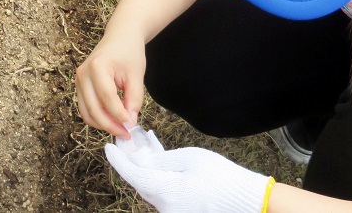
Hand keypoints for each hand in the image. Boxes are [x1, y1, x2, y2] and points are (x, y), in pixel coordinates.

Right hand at [76, 33, 145, 137]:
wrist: (120, 36)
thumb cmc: (129, 52)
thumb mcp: (137, 74)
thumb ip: (134, 99)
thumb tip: (130, 122)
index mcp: (97, 66)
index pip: (107, 98)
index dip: (119, 115)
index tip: (132, 125)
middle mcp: (83, 74)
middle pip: (93, 109)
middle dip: (110, 125)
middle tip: (126, 133)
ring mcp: (78, 80)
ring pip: (86, 113)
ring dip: (103, 124)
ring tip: (121, 129)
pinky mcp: (79, 86)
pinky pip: (85, 108)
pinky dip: (98, 118)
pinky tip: (113, 120)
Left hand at [105, 127, 272, 212]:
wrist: (244, 199)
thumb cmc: (219, 175)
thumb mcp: (189, 158)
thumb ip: (162, 161)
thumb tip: (142, 161)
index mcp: (166, 192)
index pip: (134, 176)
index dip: (119, 161)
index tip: (108, 147)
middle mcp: (166, 207)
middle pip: (141, 184)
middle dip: (132, 165)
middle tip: (125, 145)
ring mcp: (173, 212)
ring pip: (152, 189)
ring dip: (146, 171)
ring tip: (143, 150)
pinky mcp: (181, 212)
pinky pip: (163, 194)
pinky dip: (158, 179)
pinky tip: (160, 163)